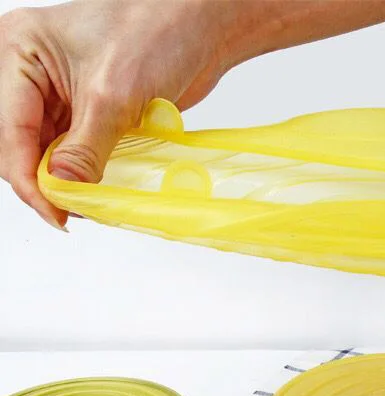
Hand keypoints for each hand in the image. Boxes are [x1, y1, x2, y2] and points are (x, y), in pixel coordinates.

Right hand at [0, 0, 244, 228]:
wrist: (199, 28)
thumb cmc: (155, 32)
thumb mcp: (113, 96)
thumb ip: (86, 148)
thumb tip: (63, 189)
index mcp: (20, 53)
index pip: (10, 132)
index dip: (29, 179)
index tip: (55, 212)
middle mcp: (33, 74)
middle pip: (24, 147)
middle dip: (47, 181)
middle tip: (75, 212)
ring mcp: (62, 96)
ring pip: (51, 155)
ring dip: (69, 181)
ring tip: (94, 203)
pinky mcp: (90, 113)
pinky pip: (78, 153)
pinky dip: (89, 174)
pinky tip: (103, 188)